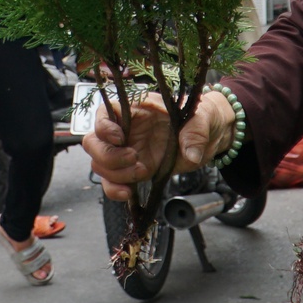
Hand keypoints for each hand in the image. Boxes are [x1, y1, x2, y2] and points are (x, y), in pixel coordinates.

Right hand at [83, 88, 230, 201]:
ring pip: (99, 164)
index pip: (105, 112)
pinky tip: (129, 193)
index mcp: (137, 109)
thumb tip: (190, 153)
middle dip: (107, 155)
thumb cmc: (201, 118)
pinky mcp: (132, 171)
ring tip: (141, 172)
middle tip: (133, 158)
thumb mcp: (203, 118)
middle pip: (93, 141)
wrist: (209, 137)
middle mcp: (126, 130)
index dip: (104, 126)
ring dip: (114, 175)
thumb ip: (195, 131)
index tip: (120, 138)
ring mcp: (126, 151)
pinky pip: (112, 182)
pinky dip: (114, 190)